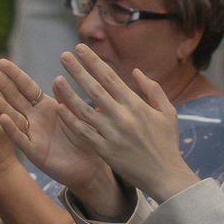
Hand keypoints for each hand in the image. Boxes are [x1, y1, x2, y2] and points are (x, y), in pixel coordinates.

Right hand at [0, 60, 111, 207]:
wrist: (89, 166)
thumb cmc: (85, 138)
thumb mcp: (78, 115)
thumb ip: (67, 99)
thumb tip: (57, 78)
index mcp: (45, 106)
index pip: (27, 87)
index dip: (14, 75)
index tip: (1, 61)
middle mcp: (35, 118)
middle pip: (15, 98)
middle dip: (2, 85)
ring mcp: (32, 134)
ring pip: (13, 117)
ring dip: (0, 106)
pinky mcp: (35, 152)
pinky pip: (21, 139)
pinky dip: (12, 129)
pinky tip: (3, 119)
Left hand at [51, 48, 192, 203]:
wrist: (165, 175)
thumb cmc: (167, 142)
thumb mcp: (167, 112)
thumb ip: (152, 89)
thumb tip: (135, 71)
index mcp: (135, 104)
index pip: (110, 77)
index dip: (93, 61)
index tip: (80, 48)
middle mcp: (121, 116)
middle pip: (94, 88)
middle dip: (77, 70)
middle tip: (63, 55)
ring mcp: (111, 133)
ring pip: (84, 109)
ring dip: (68, 93)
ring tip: (55, 79)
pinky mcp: (104, 150)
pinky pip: (83, 132)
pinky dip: (71, 120)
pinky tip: (59, 108)